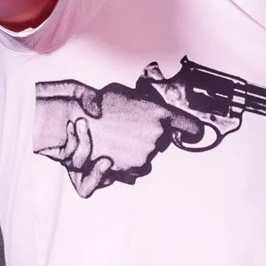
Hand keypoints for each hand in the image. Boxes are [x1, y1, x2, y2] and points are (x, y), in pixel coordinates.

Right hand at [33, 80, 202, 196]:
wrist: (70, 119)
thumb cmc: (95, 102)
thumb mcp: (123, 93)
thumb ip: (141, 103)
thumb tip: (148, 107)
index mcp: (159, 114)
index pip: (189, 126)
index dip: (192, 130)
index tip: (196, 133)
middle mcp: (156, 137)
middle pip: (161, 143)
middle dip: (148, 137)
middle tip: (127, 128)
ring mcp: (142, 157)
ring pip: (146, 160)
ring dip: (134, 153)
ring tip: (113, 141)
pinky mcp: (127, 171)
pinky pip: (132, 172)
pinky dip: (121, 166)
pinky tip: (108, 155)